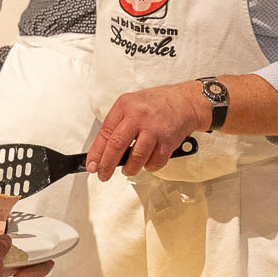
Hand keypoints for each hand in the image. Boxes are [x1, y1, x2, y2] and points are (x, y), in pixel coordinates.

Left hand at [85, 81, 209, 181]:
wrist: (185, 101)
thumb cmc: (156, 104)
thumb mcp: (132, 104)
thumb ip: (118, 124)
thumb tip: (102, 151)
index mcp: (125, 105)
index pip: (105, 132)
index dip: (96, 152)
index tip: (92, 165)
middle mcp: (139, 116)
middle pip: (117, 145)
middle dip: (107, 165)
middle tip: (103, 175)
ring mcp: (154, 129)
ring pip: (136, 157)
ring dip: (129, 169)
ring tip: (127, 170)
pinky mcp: (168, 140)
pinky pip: (155, 162)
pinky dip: (149, 167)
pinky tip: (147, 163)